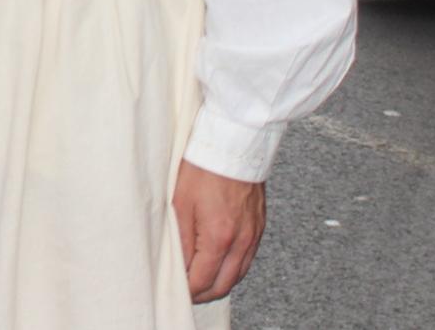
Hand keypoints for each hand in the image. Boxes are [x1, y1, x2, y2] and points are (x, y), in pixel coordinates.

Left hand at [172, 160, 265, 303]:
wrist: (233, 142)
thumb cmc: (203, 167)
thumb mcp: (179, 203)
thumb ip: (179, 239)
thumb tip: (178, 265)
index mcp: (218, 238)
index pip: (202, 281)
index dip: (187, 291)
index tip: (175, 289)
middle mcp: (241, 241)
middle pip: (223, 285)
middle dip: (203, 293)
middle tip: (186, 290)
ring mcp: (253, 234)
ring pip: (237, 274)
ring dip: (219, 281)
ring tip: (200, 277)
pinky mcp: (259, 226)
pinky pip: (246, 258)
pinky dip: (232, 266)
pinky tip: (218, 259)